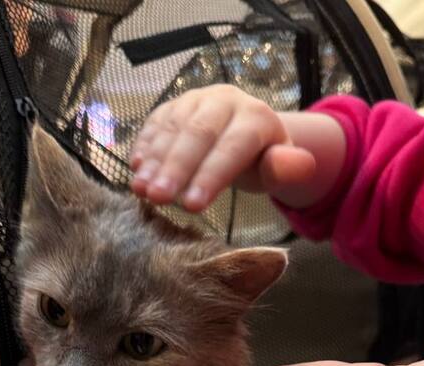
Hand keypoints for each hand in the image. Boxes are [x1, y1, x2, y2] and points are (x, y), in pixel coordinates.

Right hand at [130, 85, 316, 210]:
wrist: (247, 135)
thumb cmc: (263, 161)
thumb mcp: (283, 170)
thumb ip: (287, 169)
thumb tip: (284, 164)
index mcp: (255, 117)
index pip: (232, 147)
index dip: (210, 176)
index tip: (192, 206)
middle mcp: (224, 101)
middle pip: (197, 134)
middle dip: (176, 168)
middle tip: (158, 198)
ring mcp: (195, 100)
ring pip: (173, 128)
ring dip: (154, 160)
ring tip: (141, 190)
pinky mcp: (173, 107)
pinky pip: (155, 123)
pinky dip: (144, 146)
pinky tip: (135, 169)